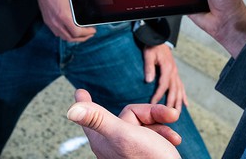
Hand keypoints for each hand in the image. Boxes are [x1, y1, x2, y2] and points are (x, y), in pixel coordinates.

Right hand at [34, 0, 96, 41]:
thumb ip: (80, 7)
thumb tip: (87, 14)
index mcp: (64, 16)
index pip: (77, 32)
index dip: (87, 33)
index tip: (92, 31)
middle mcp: (56, 22)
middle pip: (70, 38)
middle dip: (82, 38)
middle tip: (89, 34)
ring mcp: (51, 22)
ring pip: (63, 37)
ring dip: (73, 38)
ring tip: (80, 34)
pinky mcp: (47, 21)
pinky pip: (57, 33)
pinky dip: (65, 34)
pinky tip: (69, 31)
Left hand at [66, 89, 181, 158]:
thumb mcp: (123, 134)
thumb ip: (99, 119)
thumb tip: (71, 111)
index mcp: (104, 138)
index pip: (92, 115)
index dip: (86, 103)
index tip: (80, 93)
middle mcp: (115, 143)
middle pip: (131, 114)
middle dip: (153, 113)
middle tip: (171, 116)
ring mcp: (130, 148)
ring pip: (145, 124)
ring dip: (162, 126)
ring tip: (174, 137)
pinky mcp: (144, 153)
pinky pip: (153, 136)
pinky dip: (165, 136)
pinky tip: (175, 141)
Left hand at [142, 44, 185, 109]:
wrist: (158, 39)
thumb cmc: (152, 46)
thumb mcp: (148, 54)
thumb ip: (149, 67)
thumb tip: (149, 81)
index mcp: (167, 68)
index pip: (163, 85)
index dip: (158, 95)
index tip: (153, 104)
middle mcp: (174, 72)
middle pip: (174, 90)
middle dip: (171, 103)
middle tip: (169, 116)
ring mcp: (176, 73)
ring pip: (179, 90)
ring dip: (179, 102)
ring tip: (178, 114)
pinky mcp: (175, 74)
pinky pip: (181, 87)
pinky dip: (183, 96)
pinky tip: (185, 105)